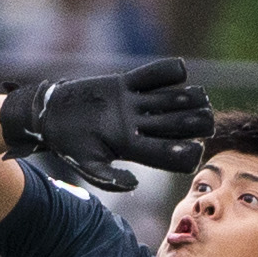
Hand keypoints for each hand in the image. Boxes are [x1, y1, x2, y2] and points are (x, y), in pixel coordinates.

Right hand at [0, 58, 213, 191]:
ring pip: (172, 99)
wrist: (50, 117)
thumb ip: (107, 178)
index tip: (194, 148)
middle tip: (206, 117)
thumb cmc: (67, 145)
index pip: (168, 154)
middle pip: (178, 125)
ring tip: (197, 95)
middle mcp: (139, 126)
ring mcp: (135, 104)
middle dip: (196, 122)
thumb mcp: (85, 164)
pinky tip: (177, 73)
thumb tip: (133, 185)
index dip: (185, 153)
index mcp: (134, 148)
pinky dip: (169, 71)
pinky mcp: (127, 84)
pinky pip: (155, 75)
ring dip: (188, 97)